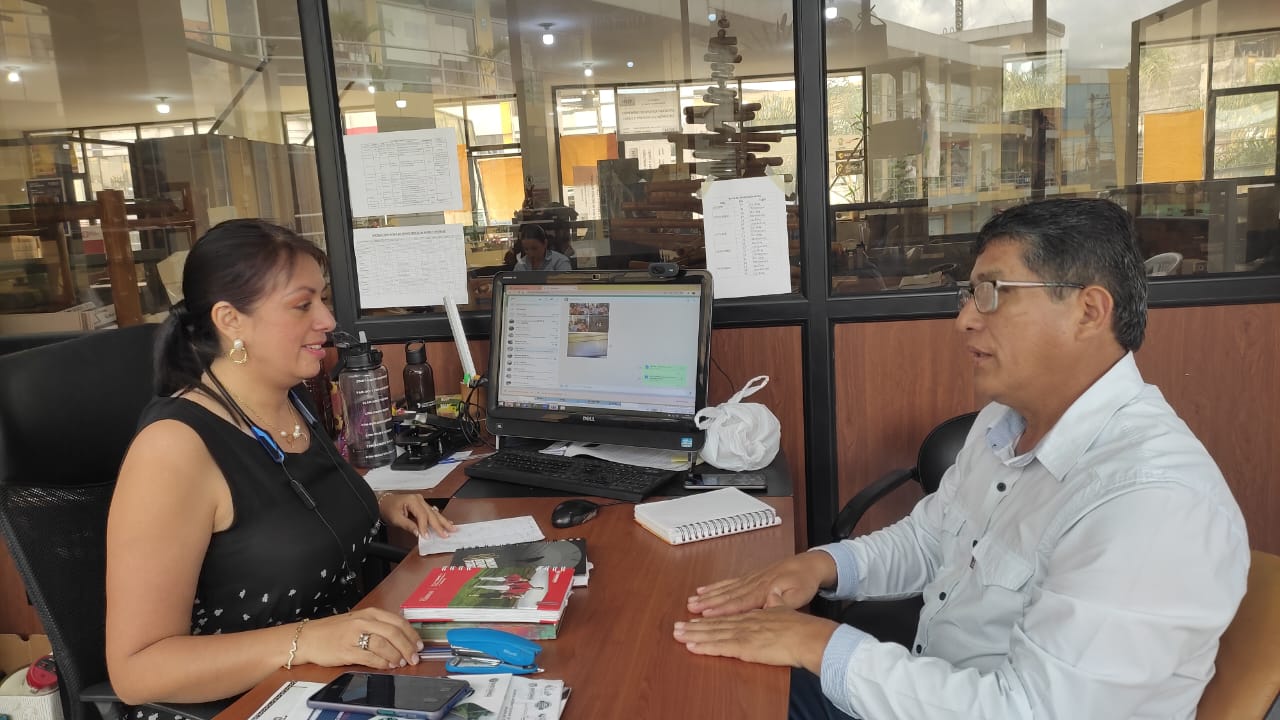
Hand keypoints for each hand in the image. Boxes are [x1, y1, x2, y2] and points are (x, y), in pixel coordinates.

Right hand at [295, 607, 423, 669]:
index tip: (419, 645)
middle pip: (393, 633)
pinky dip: (382, 663)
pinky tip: (387, 666)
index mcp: (369, 613)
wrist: (309, 637)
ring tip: (401, 663)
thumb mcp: (359, 620)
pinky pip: (370, 658)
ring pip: (383, 645)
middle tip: (414, 657)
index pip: (398, 622)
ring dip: (396, 656)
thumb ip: (379, 626)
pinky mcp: (347, 650)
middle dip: (408, 647)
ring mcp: (354, 636)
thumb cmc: (334, 630)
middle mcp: (363, 622)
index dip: (412, 635)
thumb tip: (403, 638)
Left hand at [379, 493, 456, 537]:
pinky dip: (439, 518)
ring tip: (452, 528)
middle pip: (432, 514)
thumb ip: (408, 526)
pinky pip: (432, 512)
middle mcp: (419, 500)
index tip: (428, 536)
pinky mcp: (421, 505)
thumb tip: (418, 533)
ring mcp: (421, 501)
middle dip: (441, 524)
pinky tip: (446, 521)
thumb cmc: (388, 508)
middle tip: (448, 533)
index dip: (425, 527)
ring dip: (443, 521)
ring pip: (434, 513)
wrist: (383, 502)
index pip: (422, 516)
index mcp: (413, 500)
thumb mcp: (396, 519)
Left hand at [673, 607, 837, 672]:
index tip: (696, 613)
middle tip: (676, 626)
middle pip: (715, 622)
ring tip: (678, 634)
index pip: (728, 612)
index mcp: (755, 612)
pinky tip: (692, 647)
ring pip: (714, 632)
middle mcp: (746, 620)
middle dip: (695, 624)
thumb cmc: (801, 626)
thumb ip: (777, 604)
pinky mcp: (746, 646)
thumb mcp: (788, 608)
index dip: (711, 613)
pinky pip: (721, 646)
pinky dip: (706, 646)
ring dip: (695, 634)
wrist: (809, 635)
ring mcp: (744, 632)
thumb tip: (774, 598)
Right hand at [687, 551, 835, 616]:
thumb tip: (767, 610)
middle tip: (690, 609)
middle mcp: (753, 584)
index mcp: (764, 591)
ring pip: (725, 588)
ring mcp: (750, 579)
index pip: (739, 603)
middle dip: (707, 602)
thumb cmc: (804, 583)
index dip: (722, 609)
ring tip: (691, 601)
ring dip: (708, 595)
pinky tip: (704, 590)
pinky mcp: (750, 577)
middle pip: (727, 595)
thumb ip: (781, 604)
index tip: (706, 614)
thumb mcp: (799, 597)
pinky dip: (715, 586)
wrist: (808, 564)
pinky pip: (729, 582)